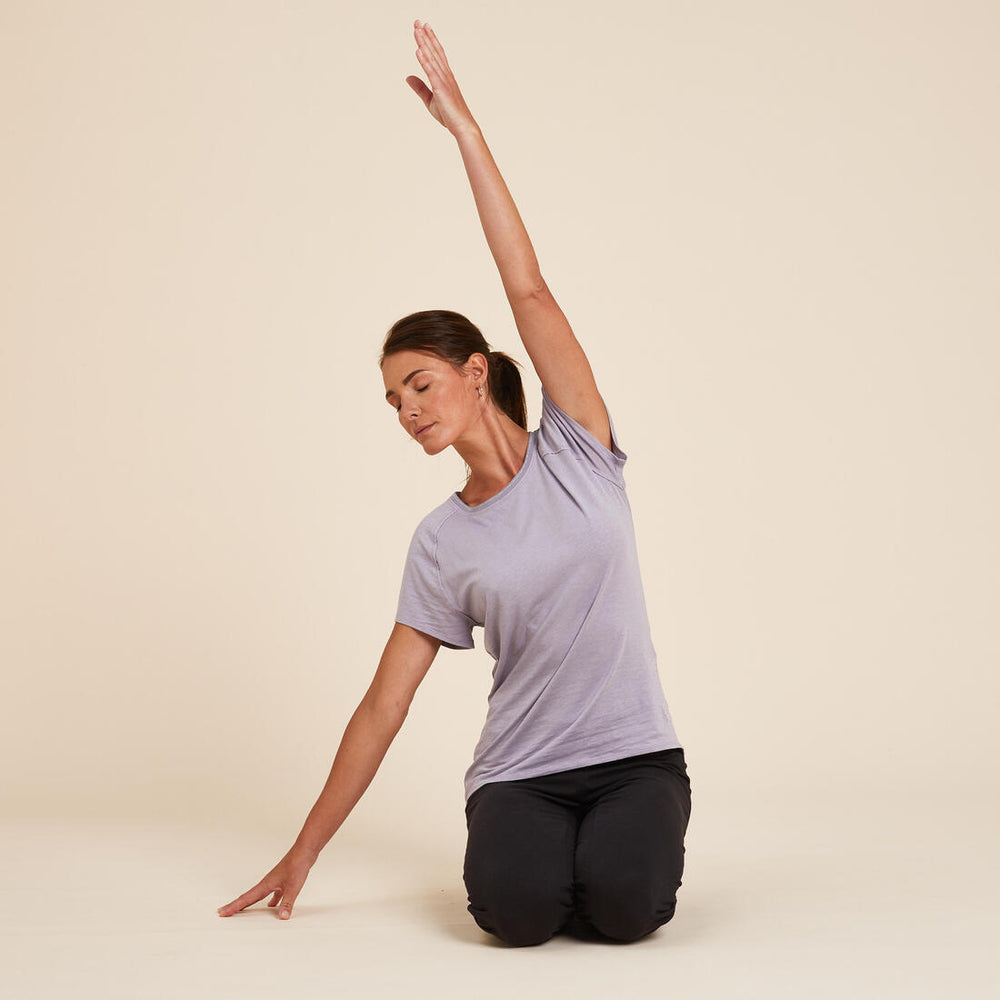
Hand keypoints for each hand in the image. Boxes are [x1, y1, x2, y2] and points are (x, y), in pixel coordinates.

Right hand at [217, 845, 315, 920]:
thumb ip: (287, 903)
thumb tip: (282, 918)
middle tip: (224, 913)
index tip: (221, 912)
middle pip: (248, 897)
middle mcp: (267, 883)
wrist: (304, 852)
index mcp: (265, 885)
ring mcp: (274, 882)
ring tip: (244, 912)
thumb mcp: (293, 887)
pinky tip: (272, 907)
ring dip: (251, 904)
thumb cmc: (297, 866)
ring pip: (259, 896)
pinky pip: (272, 894)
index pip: (246, 898)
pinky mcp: (282, 881)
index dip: (233, 907)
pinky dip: (271, 901)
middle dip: (236, 906)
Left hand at [405, 20, 477, 135]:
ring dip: (424, 43)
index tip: (423, 27)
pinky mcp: (441, 89)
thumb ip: (420, 88)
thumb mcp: (430, 100)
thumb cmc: (449, 115)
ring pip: (432, 58)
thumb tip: (408, 77)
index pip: (436, 54)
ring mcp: (444, 81)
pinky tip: (418, 50)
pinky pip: (431, 72)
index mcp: (444, 77)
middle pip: (434, 51)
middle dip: (425, 36)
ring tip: (417, 30)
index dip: (430, 40)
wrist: (463, 126)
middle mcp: (445, 75)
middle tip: (418, 21)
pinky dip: (424, 61)